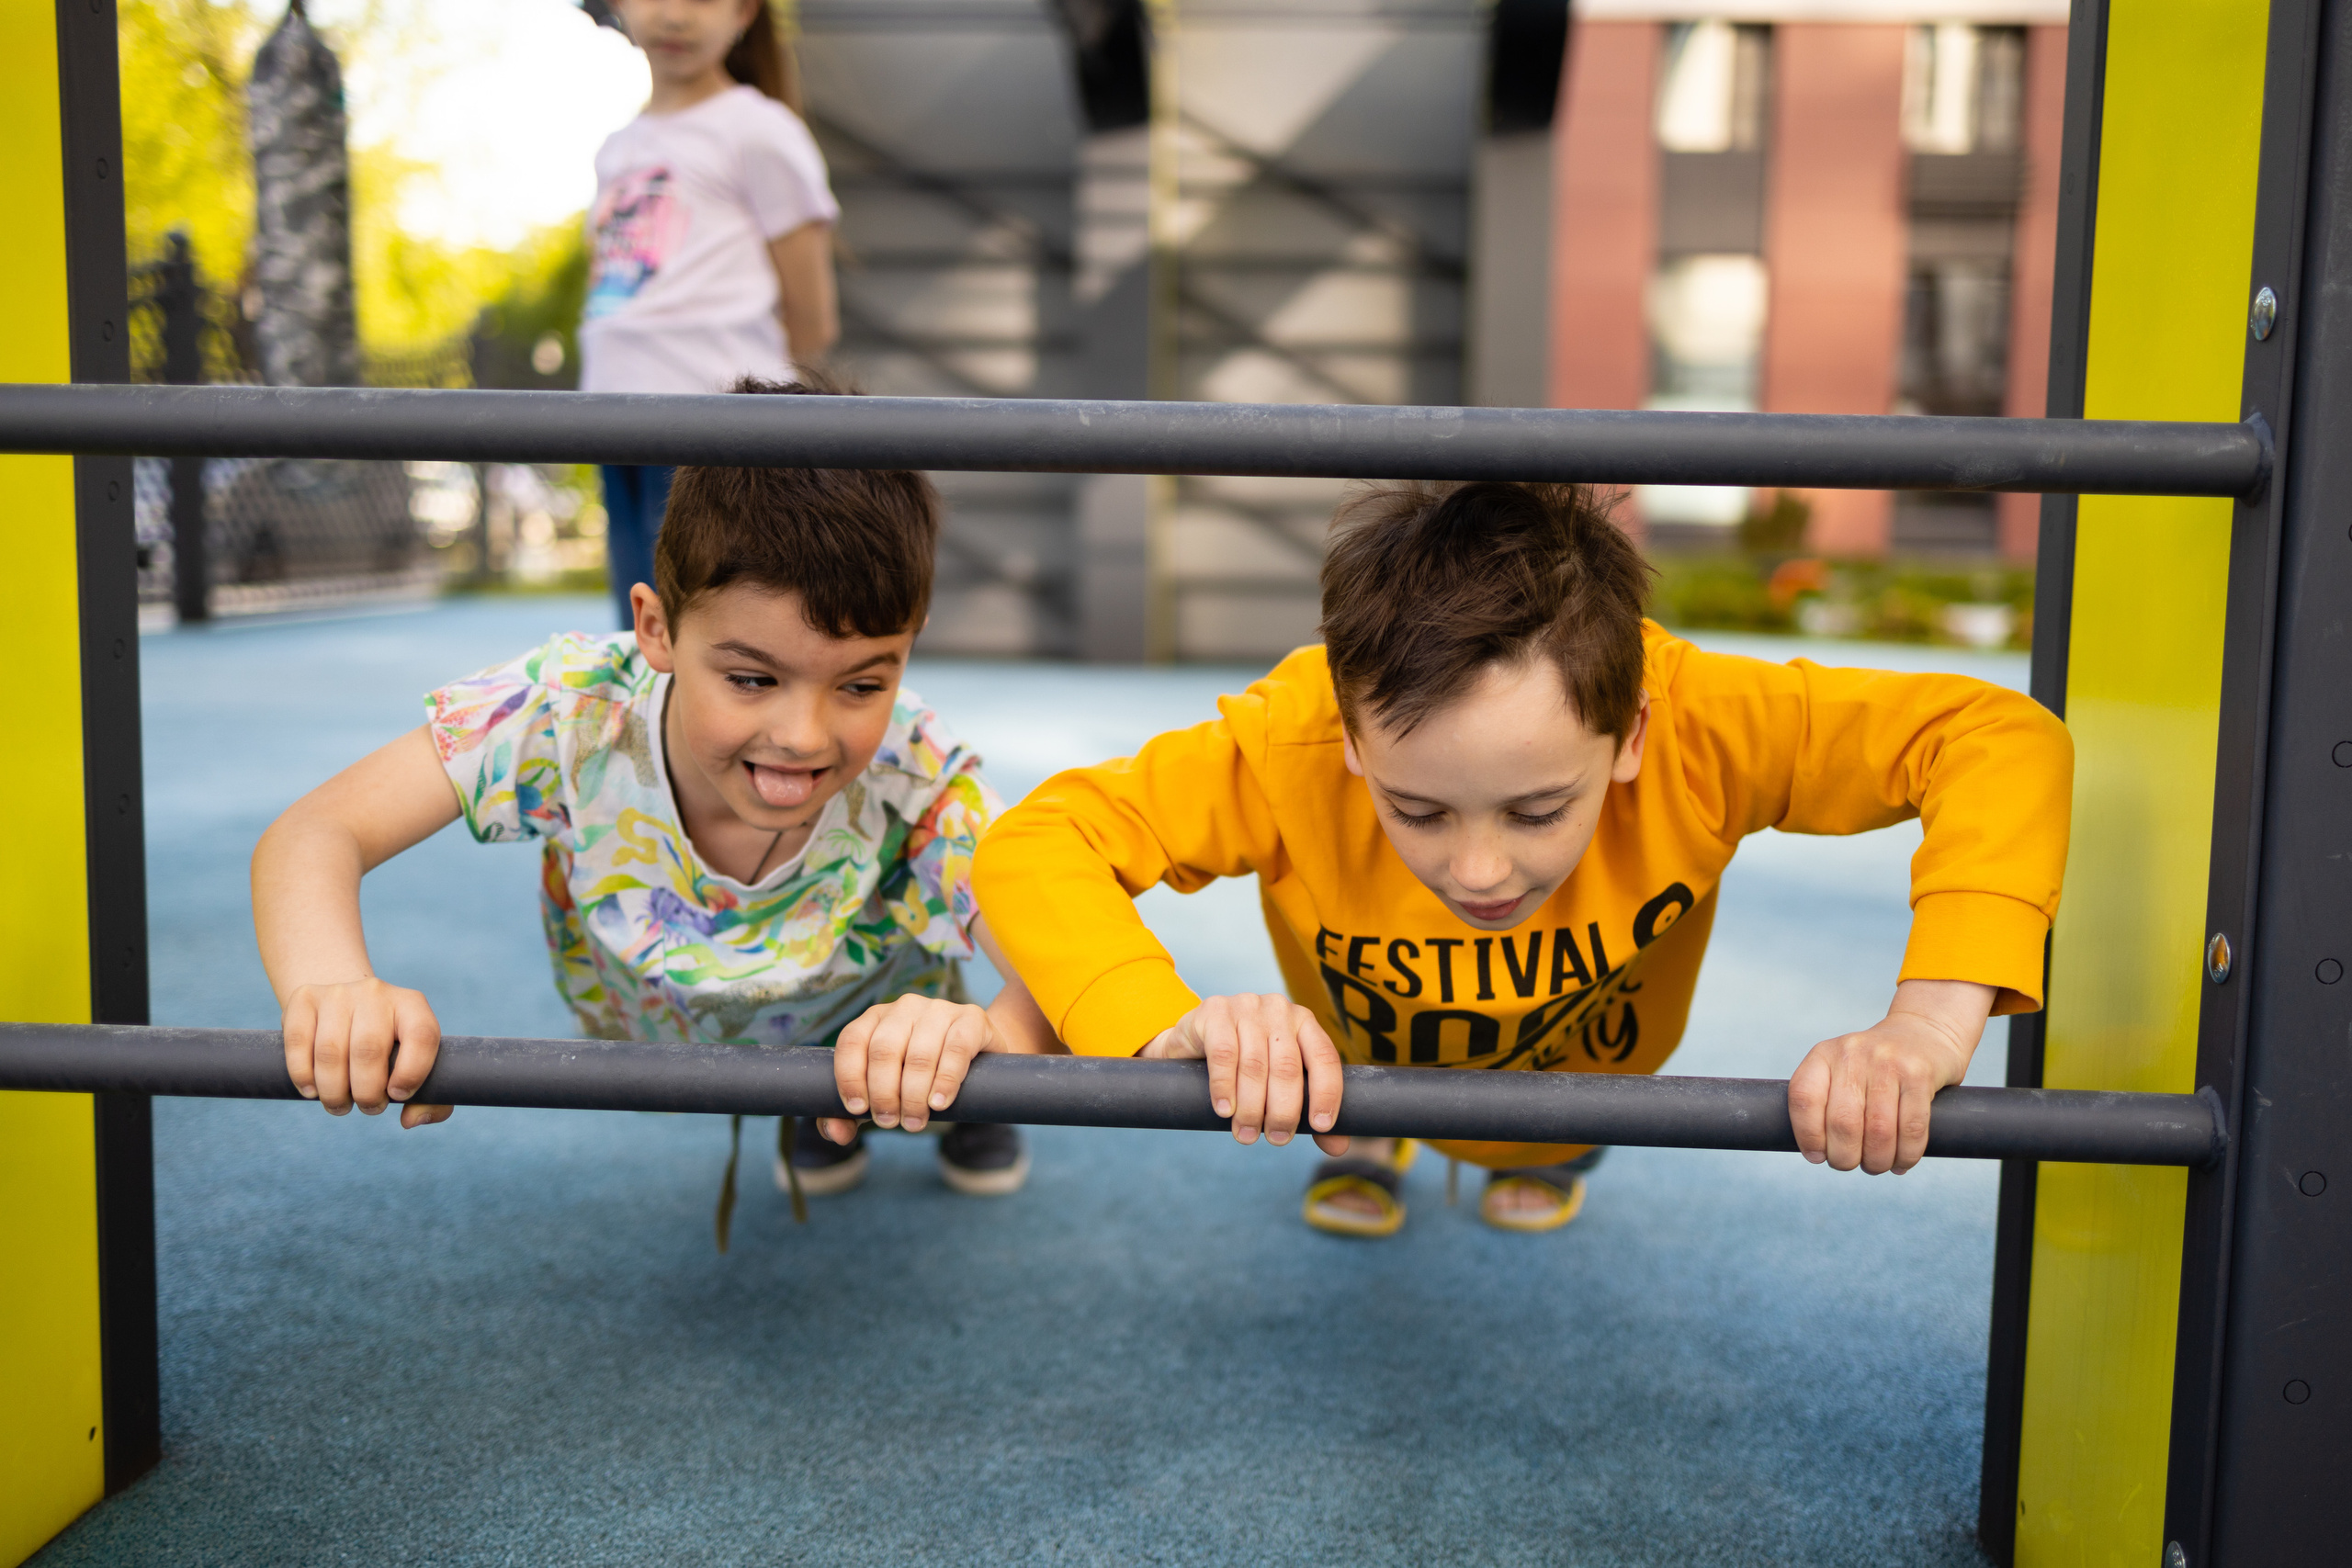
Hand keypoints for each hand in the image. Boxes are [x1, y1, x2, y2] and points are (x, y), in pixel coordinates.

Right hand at [282, 977, 450, 1129]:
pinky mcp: (304, 999)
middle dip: (366, 1093)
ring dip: (333, 1092)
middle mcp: (376, 993)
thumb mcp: (416, 1062)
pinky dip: (303, 1075)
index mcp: (413, 1005)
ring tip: (339, 1105)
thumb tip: (410, 1121)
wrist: (344, 1005)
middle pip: (369, 1050)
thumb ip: (431, 1100)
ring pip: (330, 1052)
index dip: (412, 1074)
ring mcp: (338, 993)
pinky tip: (312, 1091)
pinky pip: (299, 1042)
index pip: (422, 1036)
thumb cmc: (387, 1046)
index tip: (397, 1096)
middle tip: (367, 1108)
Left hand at [823, 993, 1000, 1143]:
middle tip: (890, 1122)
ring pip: (919, 1054)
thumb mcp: (886, 1091)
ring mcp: (939, 1010)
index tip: (858, 1110)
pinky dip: (945, 1080)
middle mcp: (904, 1008)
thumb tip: (837, 1134)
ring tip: (915, 1121)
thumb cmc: (922, 1076)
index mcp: (876, 1018)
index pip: (851, 1041)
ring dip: (913, 1095)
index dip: (850, 1077)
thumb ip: (853, 1113)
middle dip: (884, 1094)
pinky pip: (955, 1049)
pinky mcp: (970, 1018)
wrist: (979, 1057)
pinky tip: (939, 1103)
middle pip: (884, 1050)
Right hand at [1140, 993, 1347, 1154]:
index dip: (1326, 1093)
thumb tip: (1337, 1148)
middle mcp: (1279, 1009)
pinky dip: (1224, 1087)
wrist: (1194, 1040)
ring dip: (1252, 1107)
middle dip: (1284, 1110)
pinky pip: (1223, 1054)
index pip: (1325, 1057)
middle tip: (1276, 1139)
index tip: (1319, 1125)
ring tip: (1246, 1134)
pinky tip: (1225, 1110)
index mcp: (1304, 1022)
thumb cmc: (1244, 1064)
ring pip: (1255, 1065)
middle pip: (1288, 1067)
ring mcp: (1247, 1006)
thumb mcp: (1278, 1082)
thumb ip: (1307, 1110)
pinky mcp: (1215, 1009)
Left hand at [1788, 978, 1995, 1173]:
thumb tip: (1816, 1155)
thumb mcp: (1840, 1069)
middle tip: (1851, 1164)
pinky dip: (1906, 1155)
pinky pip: (1912, 1128)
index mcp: (1824, 1054)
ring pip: (1878, 1131)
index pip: (1804, 1099)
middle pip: (1842, 1123)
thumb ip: (1825, 1102)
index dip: (1808, 1136)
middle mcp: (1852, 1054)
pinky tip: (1902, 1161)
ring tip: (1877, 1165)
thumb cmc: (1875, 1067)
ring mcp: (1888, 1062)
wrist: (1925, 1033)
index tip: (1817, 1156)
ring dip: (1877, 1161)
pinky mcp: (1920, 1074)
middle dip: (1845, 1157)